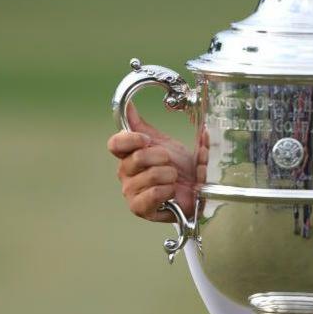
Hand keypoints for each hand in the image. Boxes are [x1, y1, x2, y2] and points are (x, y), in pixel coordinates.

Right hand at [106, 103, 197, 221]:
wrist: (197, 190)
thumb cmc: (180, 167)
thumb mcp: (163, 142)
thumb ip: (143, 126)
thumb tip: (128, 105)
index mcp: (128, 155)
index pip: (115, 143)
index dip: (131, 139)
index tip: (148, 139)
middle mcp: (126, 173)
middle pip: (137, 157)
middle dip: (162, 157)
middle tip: (170, 162)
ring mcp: (131, 192)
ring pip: (150, 175)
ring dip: (170, 175)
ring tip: (174, 178)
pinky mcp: (140, 208)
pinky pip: (154, 193)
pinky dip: (170, 190)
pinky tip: (172, 192)